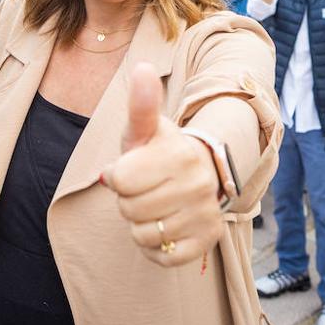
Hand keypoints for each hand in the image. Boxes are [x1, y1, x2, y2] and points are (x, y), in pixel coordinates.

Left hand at [101, 63, 222, 265]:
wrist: (198, 174)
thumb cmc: (160, 151)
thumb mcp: (146, 129)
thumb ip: (141, 104)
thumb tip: (142, 68)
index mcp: (180, 154)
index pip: (119, 180)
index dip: (117, 176)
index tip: (131, 168)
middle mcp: (198, 185)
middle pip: (129, 209)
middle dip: (127, 200)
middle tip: (144, 188)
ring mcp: (205, 215)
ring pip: (143, 235)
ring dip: (139, 224)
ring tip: (153, 205)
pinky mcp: (207, 242)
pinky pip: (162, 257)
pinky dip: (154, 247)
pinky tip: (164, 226)